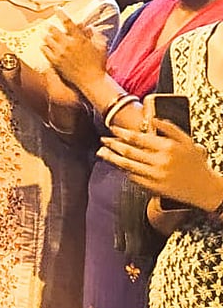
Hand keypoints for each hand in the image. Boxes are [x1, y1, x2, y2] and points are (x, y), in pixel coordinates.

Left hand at [41, 10, 107, 92]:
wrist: (91, 81)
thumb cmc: (98, 63)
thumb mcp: (101, 46)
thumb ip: (95, 34)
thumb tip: (89, 27)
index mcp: (79, 39)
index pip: (68, 23)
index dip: (61, 14)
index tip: (57, 8)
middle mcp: (68, 45)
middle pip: (54, 31)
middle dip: (51, 27)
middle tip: (50, 25)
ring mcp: (60, 54)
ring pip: (48, 40)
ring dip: (47, 36)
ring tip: (46, 35)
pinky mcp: (55, 62)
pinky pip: (45, 51)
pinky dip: (44, 47)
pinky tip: (44, 46)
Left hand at [99, 119, 222, 210]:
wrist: (205, 189)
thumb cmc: (196, 163)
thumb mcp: (187, 141)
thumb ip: (169, 128)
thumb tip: (152, 118)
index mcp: (167, 147)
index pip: (137, 138)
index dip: (122, 133)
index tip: (112, 129)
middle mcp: (159, 161)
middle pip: (128, 151)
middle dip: (112, 144)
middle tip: (103, 140)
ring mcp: (155, 176)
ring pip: (127, 165)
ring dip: (112, 158)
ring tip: (102, 152)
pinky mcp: (153, 188)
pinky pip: (134, 178)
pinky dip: (125, 171)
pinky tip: (118, 166)